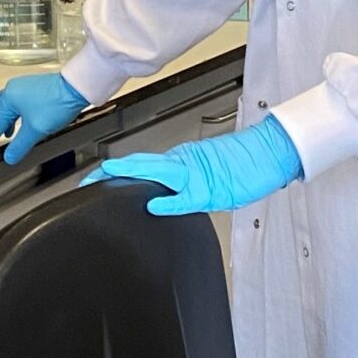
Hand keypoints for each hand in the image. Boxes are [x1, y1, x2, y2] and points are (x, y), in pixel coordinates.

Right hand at [0, 71, 88, 165]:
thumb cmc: (55, 104)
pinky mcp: (33, 88)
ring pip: (5, 107)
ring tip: (3, 135)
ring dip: (2, 122)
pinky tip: (20, 124)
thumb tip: (9, 157)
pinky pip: (15, 104)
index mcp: (8, 99)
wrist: (76, 86)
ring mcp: (22, 87)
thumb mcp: (36, 130)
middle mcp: (12, 90)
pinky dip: (13, 116)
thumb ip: (20, 145)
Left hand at [90, 113, 303, 216]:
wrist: (270, 153)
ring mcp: (197, 174)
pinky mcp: (213, 188)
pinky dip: (169, 202)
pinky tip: (153, 204)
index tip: (94, 178)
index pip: (142, 165)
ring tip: (106, 179)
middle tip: (86, 181)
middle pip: (141, 166)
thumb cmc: (245, 164)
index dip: (117, 170)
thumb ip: (184, 183)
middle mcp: (184, 163)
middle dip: (112, 174)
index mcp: (182, 161)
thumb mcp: (208, 173)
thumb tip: (164, 195)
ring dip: (131, 176)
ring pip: (157, 174)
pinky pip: (187, 198)